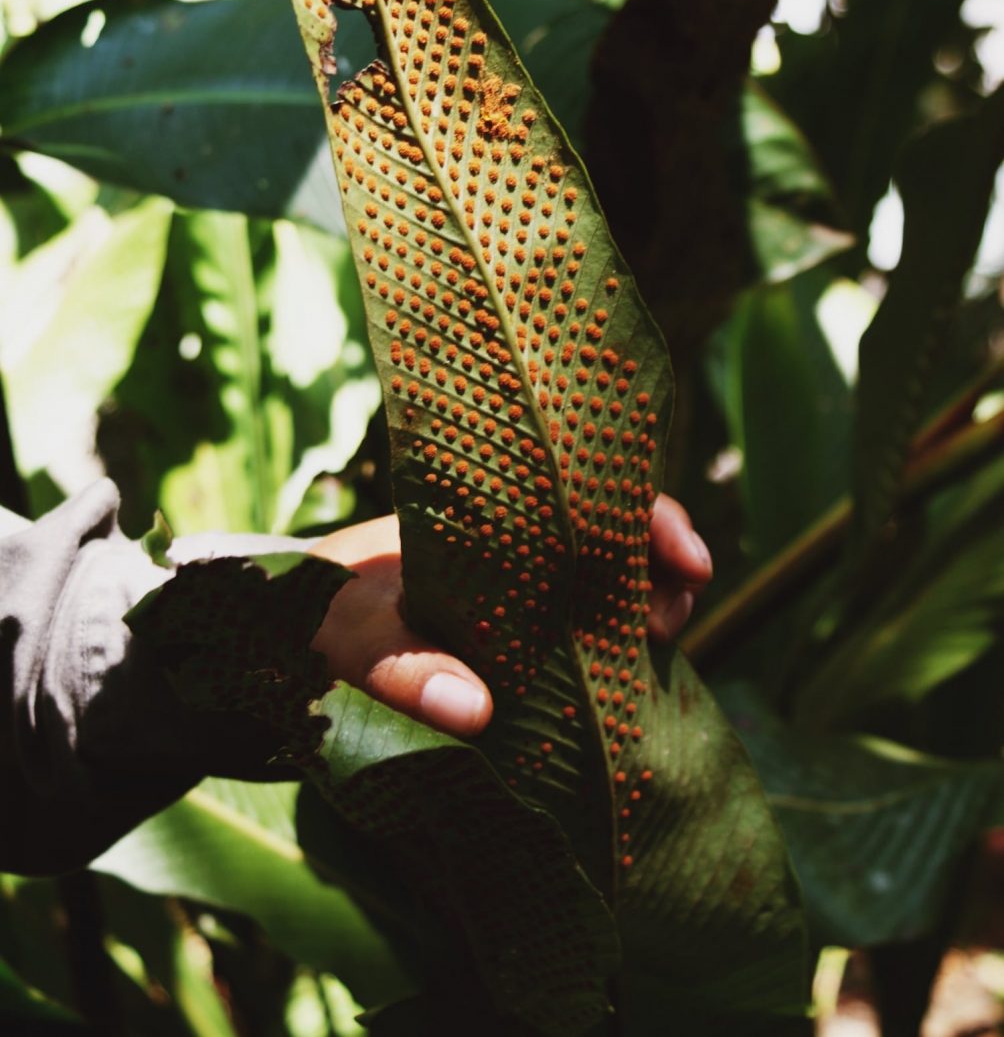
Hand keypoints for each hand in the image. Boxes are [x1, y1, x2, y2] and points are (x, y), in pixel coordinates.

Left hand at [309, 493, 711, 739]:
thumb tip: (475, 709)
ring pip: (606, 593)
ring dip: (641, 618)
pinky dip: (608, 664)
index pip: (588, 491)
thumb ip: (397, 662)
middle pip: (616, 540)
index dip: (652, 517)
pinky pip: (577, 648)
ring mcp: (510, 600)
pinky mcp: (503, 653)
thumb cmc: (305, 612)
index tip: (689, 559)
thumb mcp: (342, 630)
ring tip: (650, 652)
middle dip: (662, 571)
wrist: (260, 646)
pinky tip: (617, 697)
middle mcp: (508, 550)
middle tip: (670, 614)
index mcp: (484, 515)